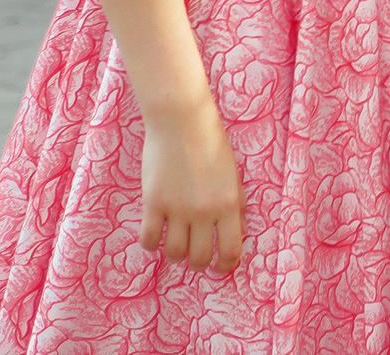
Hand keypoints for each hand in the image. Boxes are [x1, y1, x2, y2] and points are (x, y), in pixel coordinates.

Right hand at [139, 101, 245, 274]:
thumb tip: (241, 232)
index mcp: (230, 203)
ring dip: (174, 255)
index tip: (220, 268)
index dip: (226, 265)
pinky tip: (155, 236)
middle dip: (198, 263)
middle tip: (194, 257)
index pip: (232, 249)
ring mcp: (177, 208)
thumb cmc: (212, 144)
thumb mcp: (234, 174)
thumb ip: (238, 204)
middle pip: (200, 257)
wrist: (182, 121)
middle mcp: (205, 211)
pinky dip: (151, 244)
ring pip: (174, 253)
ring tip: (175, 246)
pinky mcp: (153, 202)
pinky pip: (148, 239)